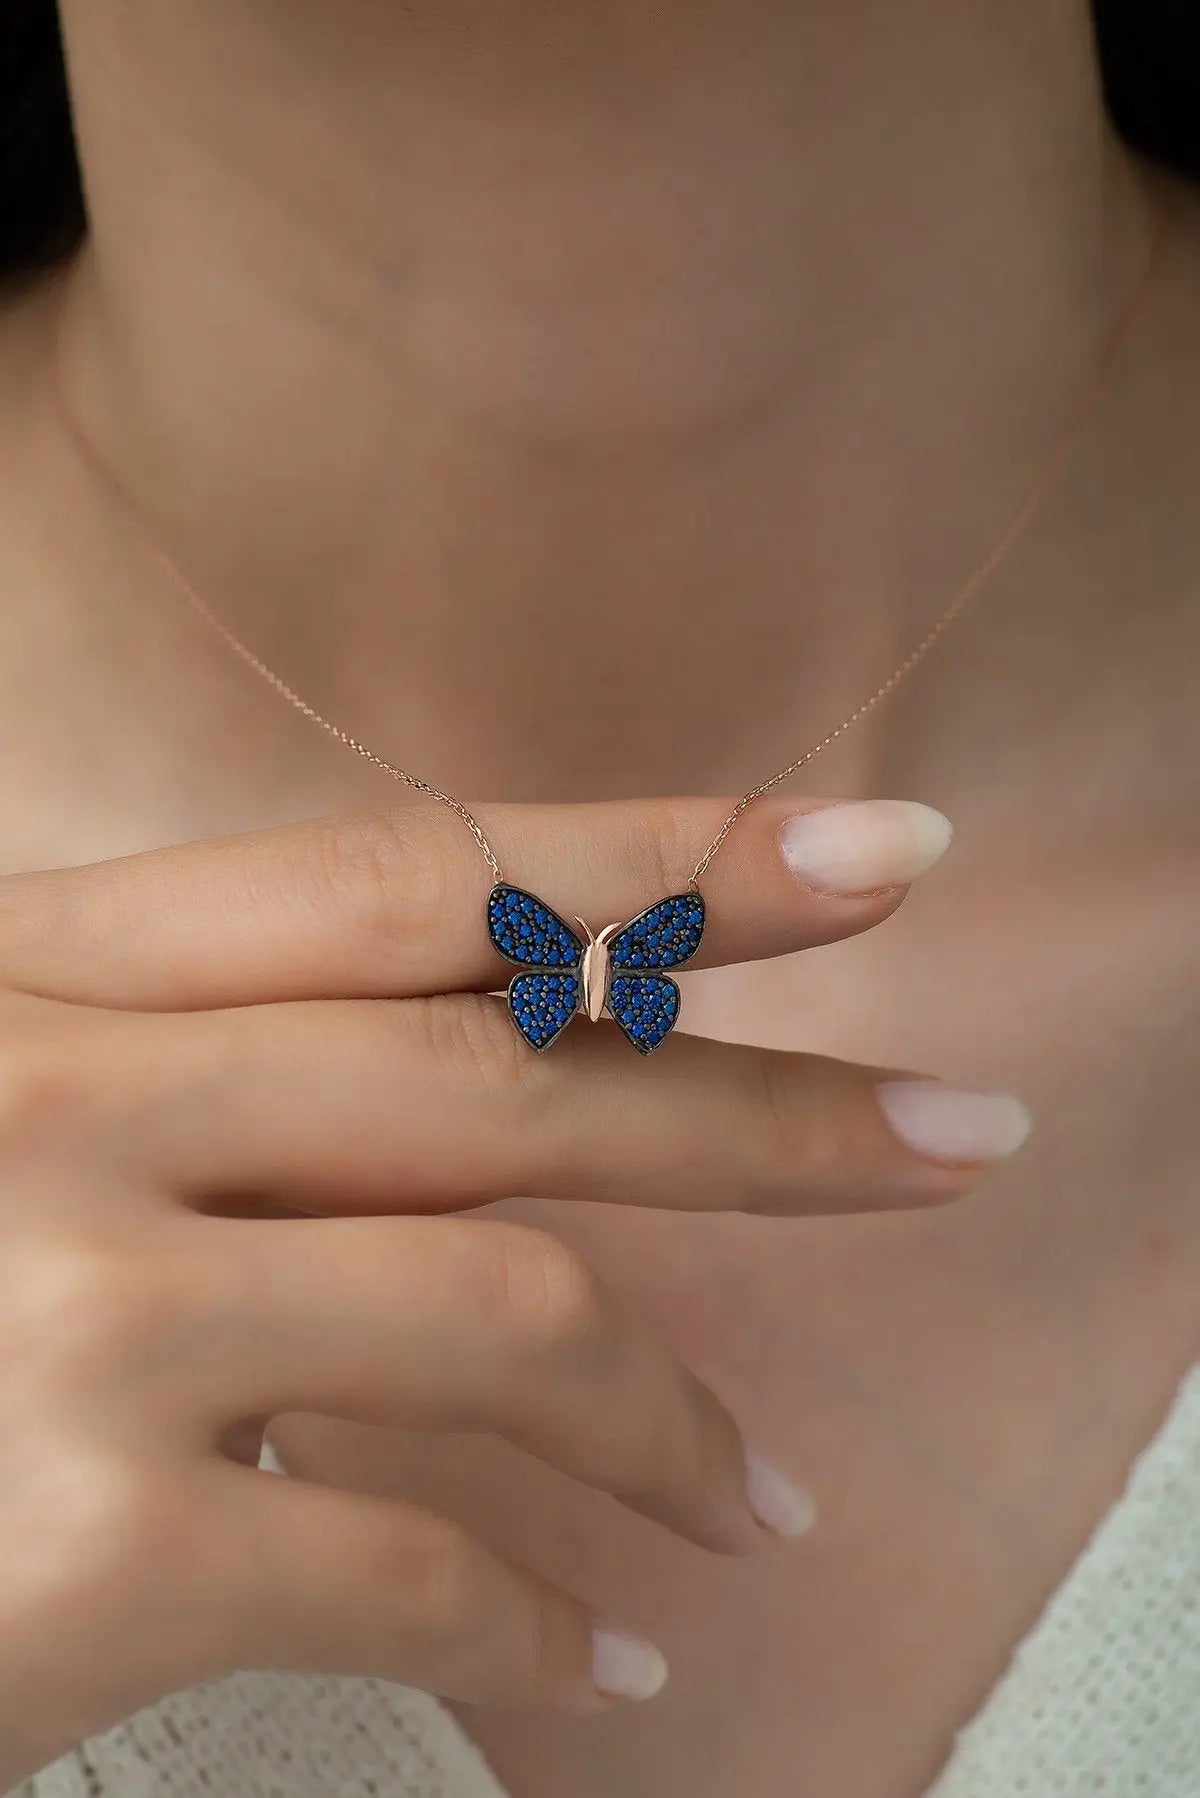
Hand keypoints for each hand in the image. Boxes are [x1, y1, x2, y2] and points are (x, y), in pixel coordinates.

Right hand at [0, 795, 1016, 1782]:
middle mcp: (58, 1098)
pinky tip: (604, 1650)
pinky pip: (410, 1564)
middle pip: (509, 1078)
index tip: (864, 849)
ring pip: (502, 1319)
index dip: (657, 860)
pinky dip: (542, 1618)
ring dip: (672, 1422)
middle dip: (765, 1112)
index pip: (417, 880)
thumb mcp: (3, 1111)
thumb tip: (479, 1136)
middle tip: (956, 1136)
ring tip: (762, 1500)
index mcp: (44, 974)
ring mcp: (66, 1310)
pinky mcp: (79, 1545)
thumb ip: (208, 1096)